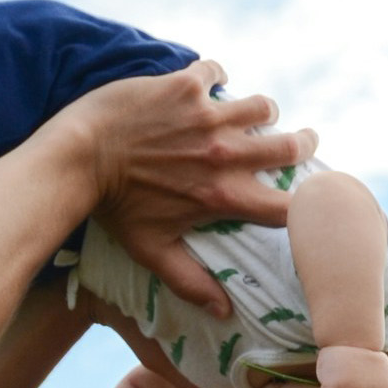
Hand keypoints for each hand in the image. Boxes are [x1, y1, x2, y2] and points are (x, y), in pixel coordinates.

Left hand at [54, 59, 317, 316]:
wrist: (79, 158)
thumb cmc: (114, 210)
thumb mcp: (152, 252)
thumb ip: (191, 282)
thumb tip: (225, 314)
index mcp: (223, 197)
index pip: (288, 206)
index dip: (306, 204)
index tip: (308, 199)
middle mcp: (224, 154)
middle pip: (290, 147)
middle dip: (303, 145)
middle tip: (302, 142)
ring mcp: (207, 116)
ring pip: (262, 106)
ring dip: (262, 112)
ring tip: (255, 115)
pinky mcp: (185, 86)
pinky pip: (215, 73)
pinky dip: (214, 78)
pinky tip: (205, 86)